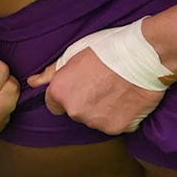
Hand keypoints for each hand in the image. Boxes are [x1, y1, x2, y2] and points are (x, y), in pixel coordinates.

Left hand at [29, 47, 163, 134]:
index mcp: (60, 91)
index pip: (54, 104)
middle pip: (76, 112)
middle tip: (103, 83)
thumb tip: (33, 82)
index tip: (82, 84)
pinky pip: (116, 124)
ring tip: (118, 89)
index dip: (68, 93)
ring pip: (96, 120)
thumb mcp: (75, 53)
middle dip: (86, 102)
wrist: (143, 55)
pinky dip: (121, 116)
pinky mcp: (118, 128)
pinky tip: (128, 98)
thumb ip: (52, 72)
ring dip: (103, 110)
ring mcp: (96, 122)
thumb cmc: (108, 48)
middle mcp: (74, 111)